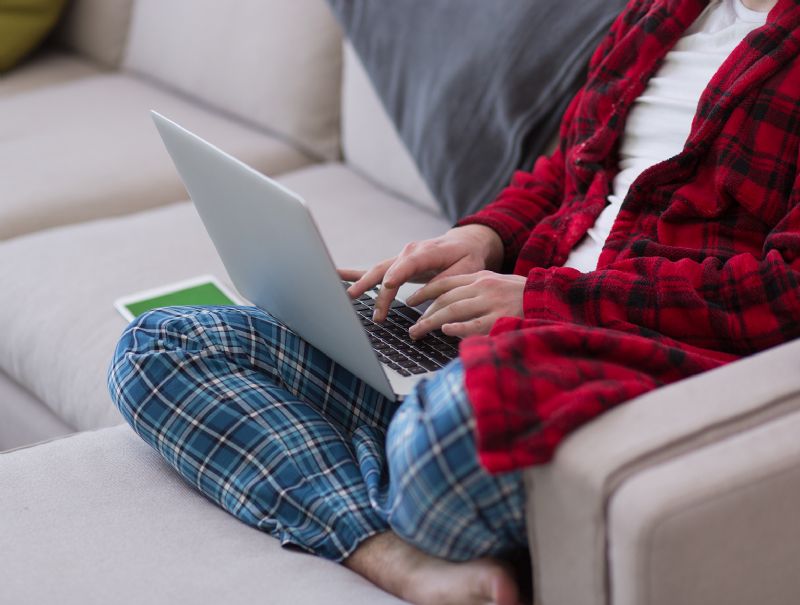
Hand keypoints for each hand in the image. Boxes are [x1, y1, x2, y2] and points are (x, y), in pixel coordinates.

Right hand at [338, 224, 503, 321]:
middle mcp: (410, 252)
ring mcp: (400, 257)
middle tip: (356, 298)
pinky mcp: (396, 265)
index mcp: (428, 251)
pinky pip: (374, 270)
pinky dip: (356, 274)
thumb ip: (446, 282)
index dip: (397, 274)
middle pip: (386, 269)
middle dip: (370, 284)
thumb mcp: (467, 269)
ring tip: (346, 296)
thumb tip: (423, 298)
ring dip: (361, 284)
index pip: (409, 262)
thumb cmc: (468, 257)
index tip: (387, 285)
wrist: (465, 243)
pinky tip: (336, 277)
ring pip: (376, 270)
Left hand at [404, 271, 525, 338]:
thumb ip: (476, 291)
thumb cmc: (523, 295)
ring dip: (431, 322)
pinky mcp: (501, 318)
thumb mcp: (498, 283)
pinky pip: (474, 323)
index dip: (424, 292)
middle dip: (424, 313)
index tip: (410, 300)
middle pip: (445, 299)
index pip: (445, 282)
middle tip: (412, 327)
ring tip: (418, 332)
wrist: (551, 297)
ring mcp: (492, 302)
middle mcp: (483, 287)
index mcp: (481, 277)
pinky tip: (445, 330)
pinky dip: (458, 326)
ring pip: (453, 310)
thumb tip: (453, 306)